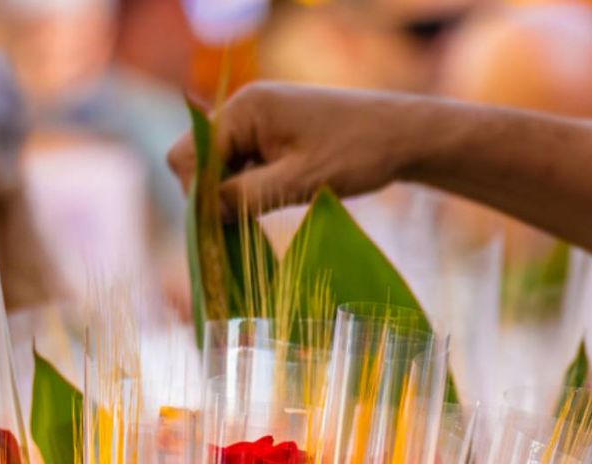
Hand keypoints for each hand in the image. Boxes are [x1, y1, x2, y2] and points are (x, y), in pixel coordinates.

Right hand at [168, 82, 423, 215]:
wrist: (402, 136)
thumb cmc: (357, 153)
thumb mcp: (299, 181)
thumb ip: (247, 195)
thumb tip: (205, 216)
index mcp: (246, 109)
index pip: (189, 156)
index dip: (199, 195)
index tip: (222, 226)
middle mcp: (246, 109)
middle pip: (199, 160)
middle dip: (213, 194)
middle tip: (242, 225)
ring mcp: (259, 121)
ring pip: (221, 166)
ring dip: (234, 193)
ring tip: (262, 217)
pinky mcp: (274, 136)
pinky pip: (244, 165)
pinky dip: (250, 187)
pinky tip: (273, 204)